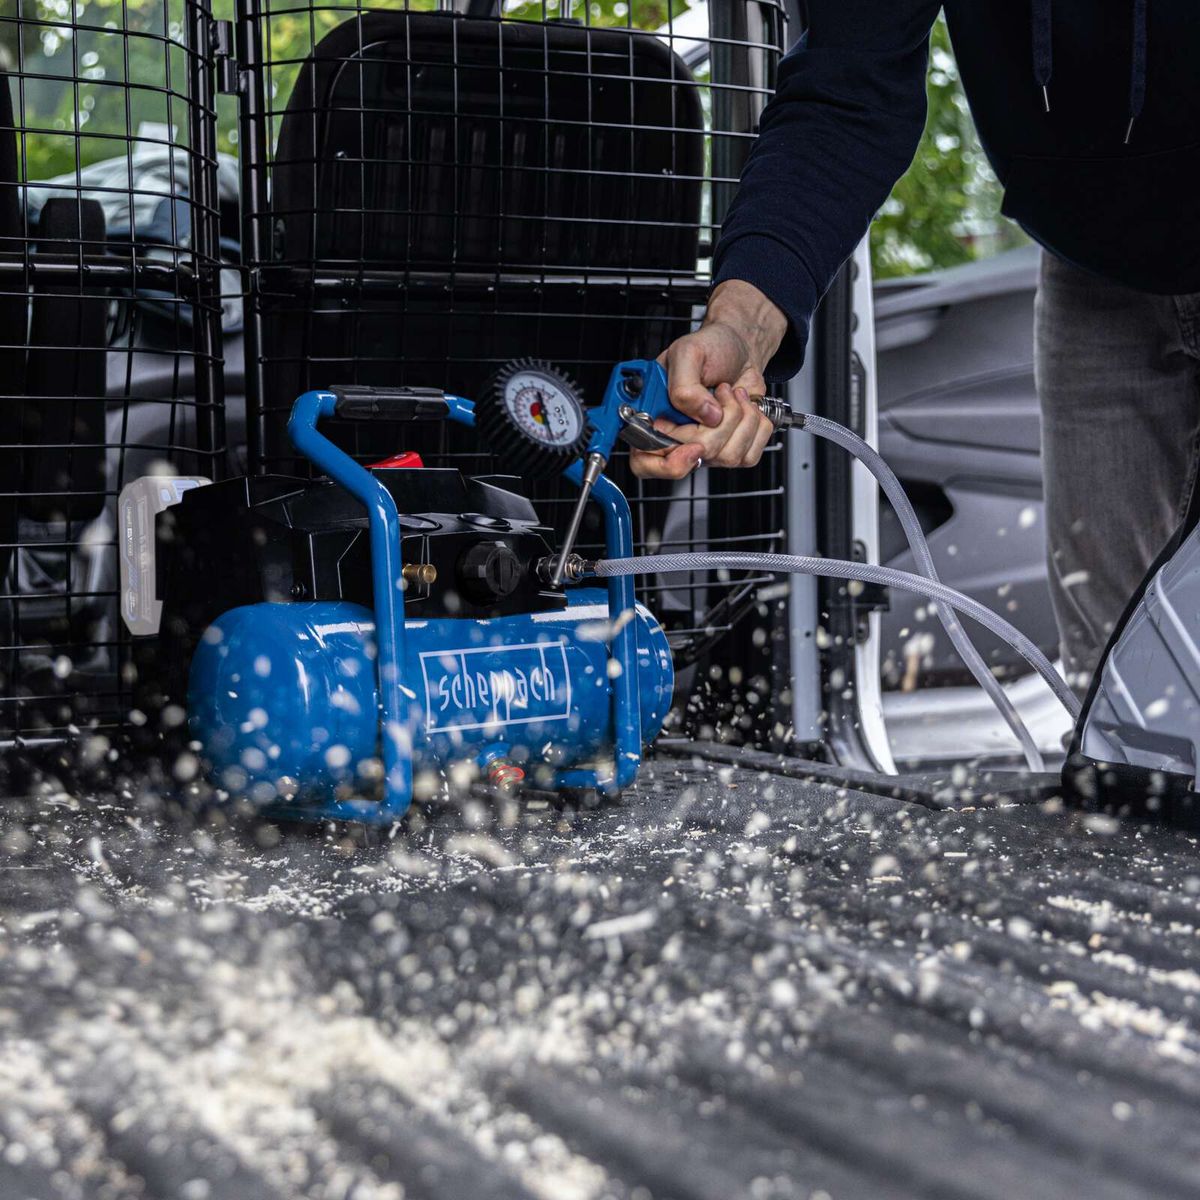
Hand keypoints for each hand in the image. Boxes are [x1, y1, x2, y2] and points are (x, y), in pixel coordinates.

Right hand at [631, 280, 786, 480]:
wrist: (739, 348)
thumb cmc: (710, 348)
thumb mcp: (688, 354)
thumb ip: (685, 387)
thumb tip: (705, 417)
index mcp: (653, 417)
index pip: (648, 461)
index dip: (671, 460)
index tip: (695, 442)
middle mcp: (677, 437)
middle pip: (699, 454)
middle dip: (722, 420)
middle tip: (720, 393)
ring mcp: (706, 446)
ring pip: (728, 457)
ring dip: (742, 419)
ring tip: (733, 396)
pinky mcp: (732, 447)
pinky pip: (749, 456)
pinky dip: (757, 427)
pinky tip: (746, 408)